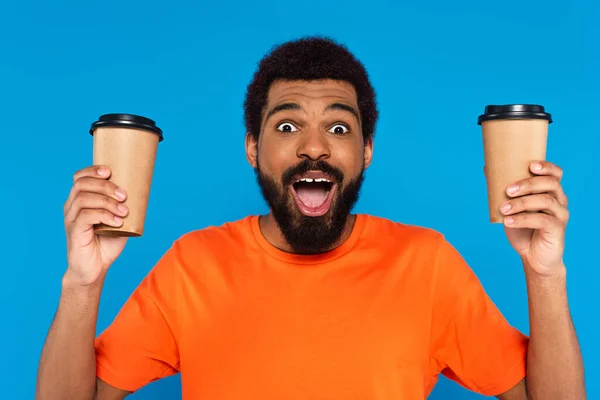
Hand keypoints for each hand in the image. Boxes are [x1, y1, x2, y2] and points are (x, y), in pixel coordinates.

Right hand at [63, 166, 129, 286]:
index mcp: (80, 201)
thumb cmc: (106, 244)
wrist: (95, 269)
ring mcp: (71, 219)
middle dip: (105, 186)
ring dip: (107, 202)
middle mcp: (72, 207)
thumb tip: (141, 192)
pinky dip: (104, 215)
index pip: (79, 177)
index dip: (93, 170)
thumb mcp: (119, 220)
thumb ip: (124, 206)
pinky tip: (117, 221)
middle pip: (82, 184)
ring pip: (84, 198)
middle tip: (124, 195)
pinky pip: (86, 216)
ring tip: (124, 211)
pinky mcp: (74, 232)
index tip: (110, 171)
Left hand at [499, 161, 568, 276]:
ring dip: (521, 203)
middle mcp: (559, 200)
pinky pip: (542, 220)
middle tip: (508, 190)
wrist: (533, 256)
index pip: (555, 173)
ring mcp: (560, 214)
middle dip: (527, 184)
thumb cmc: (523, 229)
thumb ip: (505, 191)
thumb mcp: (512, 208)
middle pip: (550, 184)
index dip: (546, 167)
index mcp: (551, 191)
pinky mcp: (558, 229)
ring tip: (503, 208)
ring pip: (545, 201)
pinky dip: (522, 219)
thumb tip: (488, 169)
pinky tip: (508, 221)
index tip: (531, 165)